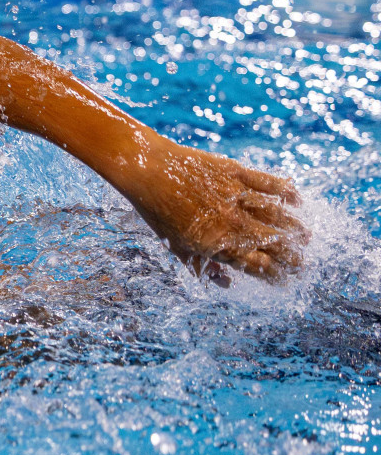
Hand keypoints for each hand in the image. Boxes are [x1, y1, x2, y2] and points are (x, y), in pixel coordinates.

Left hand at [129, 142, 307, 282]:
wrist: (148, 171)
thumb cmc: (158, 211)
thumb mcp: (176, 246)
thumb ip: (202, 265)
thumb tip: (225, 282)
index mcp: (217, 245)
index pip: (257, 267)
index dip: (275, 276)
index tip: (284, 280)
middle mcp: (232, 223)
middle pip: (274, 245)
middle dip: (293, 258)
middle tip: (301, 264)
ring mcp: (237, 197)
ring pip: (278, 217)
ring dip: (296, 230)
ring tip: (306, 238)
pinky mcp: (237, 173)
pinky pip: (271, 185)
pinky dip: (287, 194)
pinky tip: (297, 202)